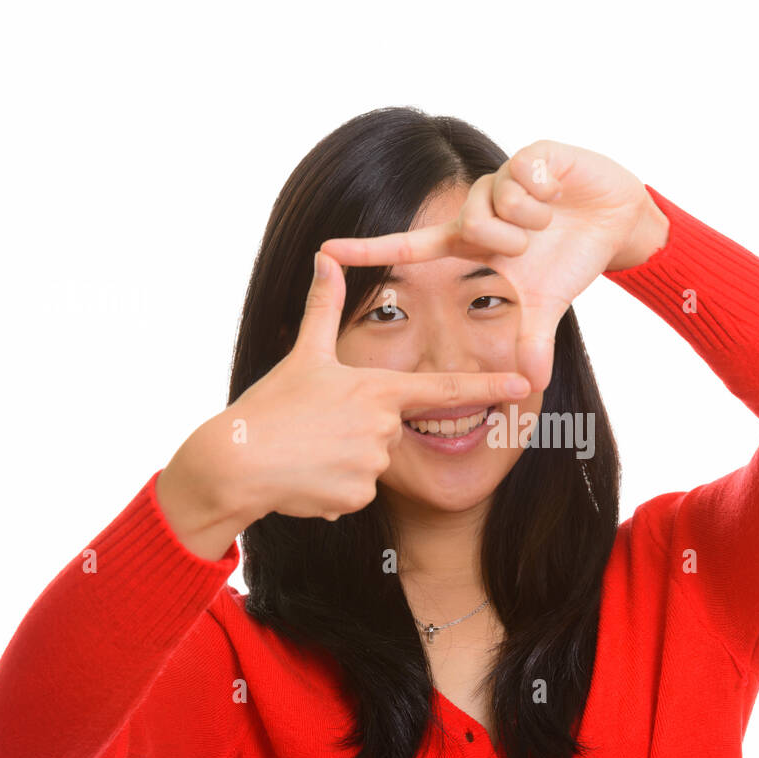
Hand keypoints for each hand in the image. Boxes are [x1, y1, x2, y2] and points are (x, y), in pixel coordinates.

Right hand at [198, 251, 531, 522]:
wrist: (235, 463)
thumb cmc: (271, 405)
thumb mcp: (302, 355)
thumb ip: (324, 307)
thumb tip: (325, 257)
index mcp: (377, 391)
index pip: (445, 390)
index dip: (488, 386)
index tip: (524, 384)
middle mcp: (383, 429)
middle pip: (388, 430)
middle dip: (357, 431)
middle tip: (317, 428)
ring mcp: (372, 466)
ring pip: (370, 464)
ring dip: (342, 461)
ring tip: (308, 452)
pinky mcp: (356, 499)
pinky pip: (354, 493)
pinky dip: (332, 488)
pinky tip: (306, 478)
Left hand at [319, 140, 661, 391]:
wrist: (614, 219)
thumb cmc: (568, 256)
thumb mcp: (547, 303)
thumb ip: (532, 340)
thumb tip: (532, 385)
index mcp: (470, 244)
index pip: (409, 247)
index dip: (368, 251)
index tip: (325, 252)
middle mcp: (478, 208)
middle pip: (470, 226)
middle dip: (508, 242)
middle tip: (532, 244)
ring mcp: (502, 180)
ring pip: (499, 202)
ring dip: (531, 220)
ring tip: (550, 220)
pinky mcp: (532, 155)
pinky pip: (526, 176)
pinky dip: (548, 192)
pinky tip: (560, 194)